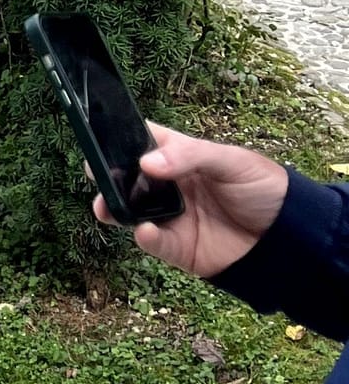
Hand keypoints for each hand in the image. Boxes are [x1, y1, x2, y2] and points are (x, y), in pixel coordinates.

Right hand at [97, 124, 287, 277]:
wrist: (289, 236)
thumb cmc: (263, 188)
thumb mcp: (231, 160)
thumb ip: (190, 156)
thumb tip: (146, 163)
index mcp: (180, 158)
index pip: (144, 142)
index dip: (121, 138)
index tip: (100, 136)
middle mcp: (170, 187)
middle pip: (128, 179)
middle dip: (107, 176)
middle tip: (94, 171)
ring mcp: (172, 217)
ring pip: (131, 212)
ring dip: (113, 208)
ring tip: (105, 206)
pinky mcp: (178, 248)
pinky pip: (154, 243)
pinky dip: (144, 237)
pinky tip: (144, 229)